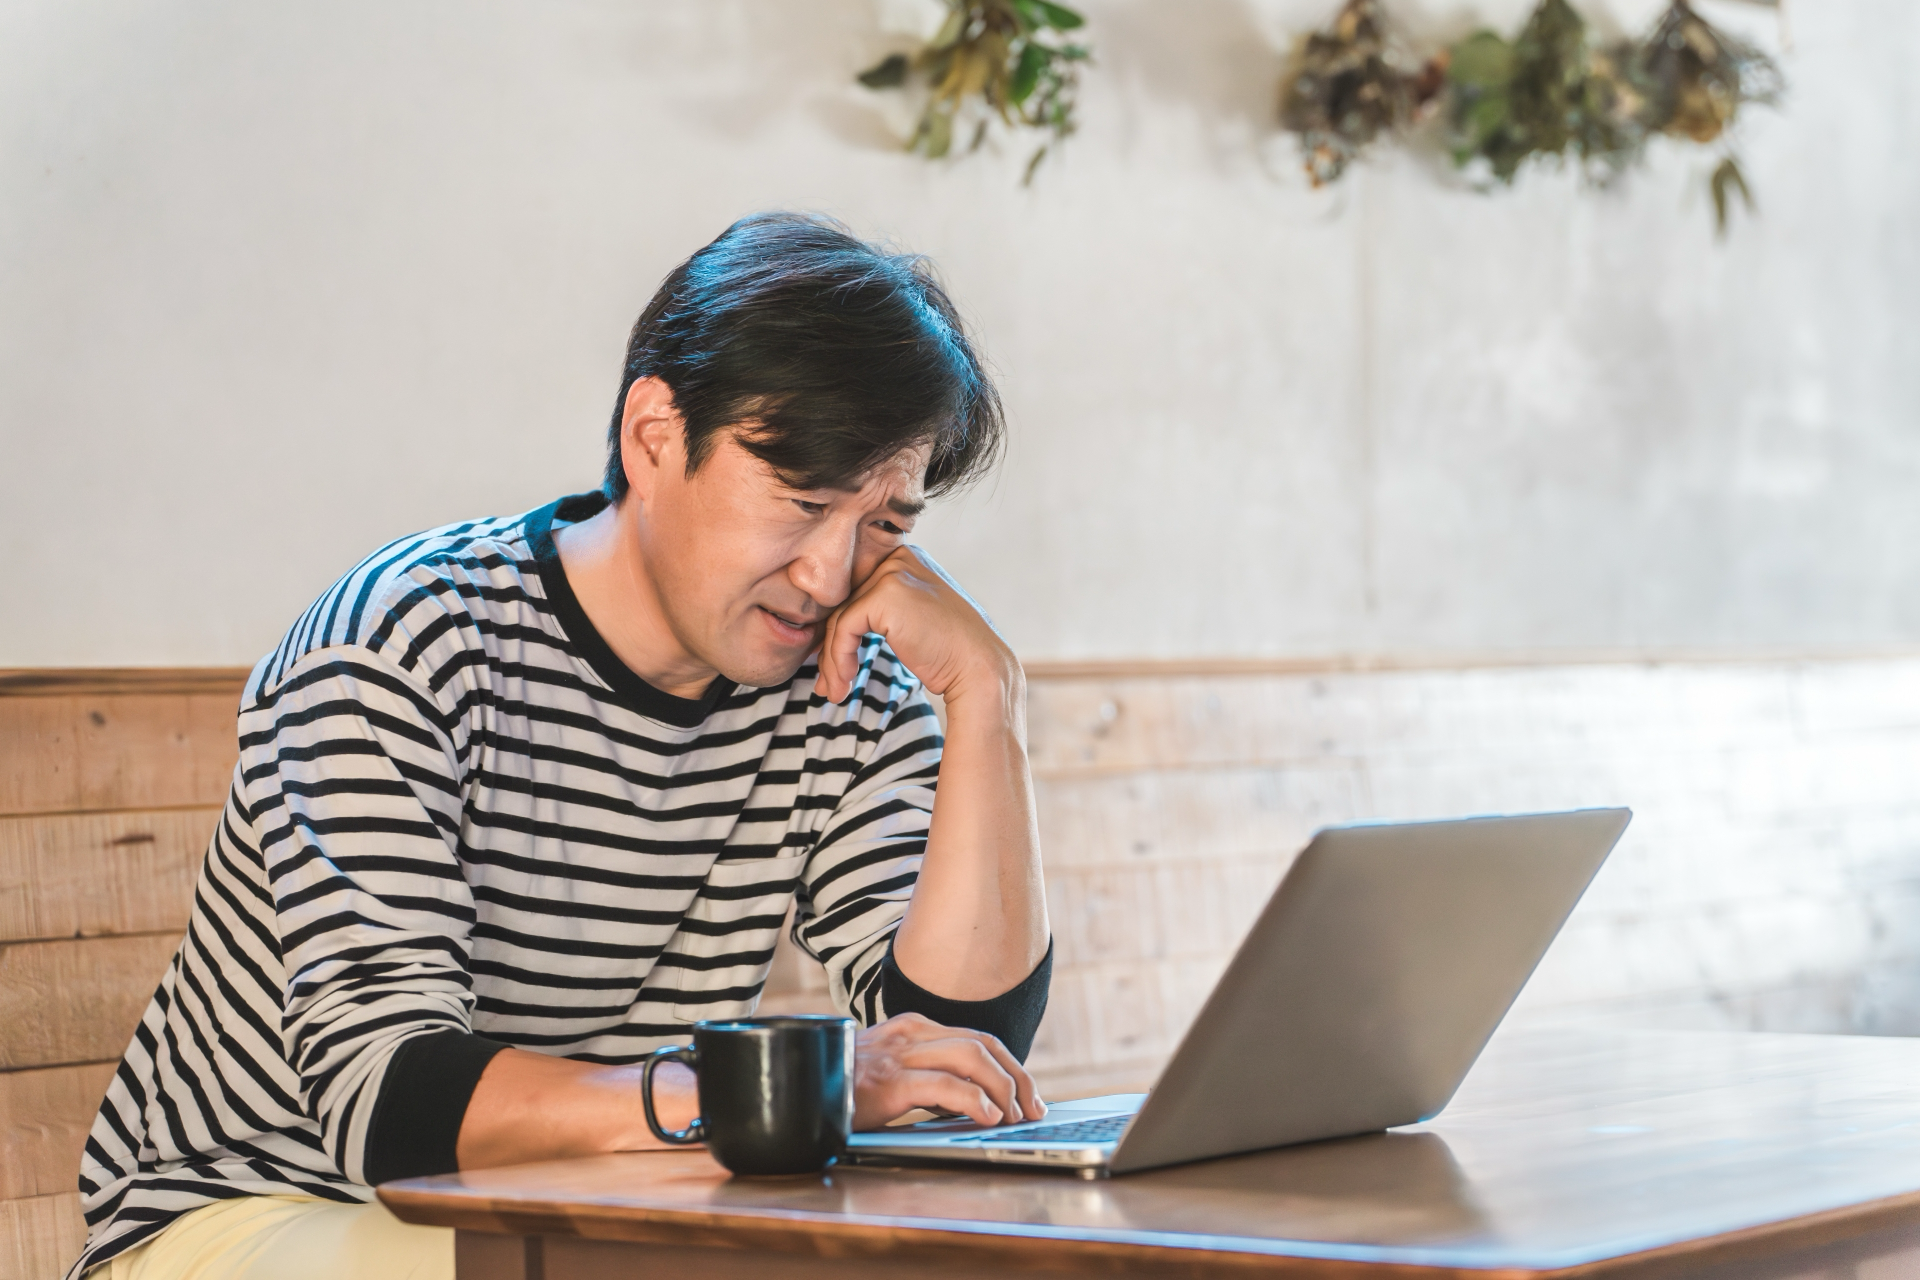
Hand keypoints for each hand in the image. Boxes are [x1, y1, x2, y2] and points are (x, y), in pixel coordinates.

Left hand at [814, 546, 1014, 706]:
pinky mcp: (885, 595)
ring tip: (835, 692)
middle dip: (832, 649)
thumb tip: (837, 633)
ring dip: (833, 661)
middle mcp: (900, 559)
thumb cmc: (949, 654)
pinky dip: (839, 659)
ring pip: (840, 619)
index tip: (835, 665)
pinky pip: (843, 629)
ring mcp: (893, 573)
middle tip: (829, 684)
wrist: (978, 669)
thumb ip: (883, 614)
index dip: (841, 631)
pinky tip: (845, 683)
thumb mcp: (913, 621)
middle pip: (846, 605)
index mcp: (907, 561)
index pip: (858, 594)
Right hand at [853, 1013, 1046, 1129]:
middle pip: (983, 1045)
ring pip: (972, 1058)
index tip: (1027, 1094)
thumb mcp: (886, 1073)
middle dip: (1017, 1077)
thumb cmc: (840, 1090)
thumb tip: (972, 1101)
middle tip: (1032, 1109)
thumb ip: (923, 1076)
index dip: (1010, 1065)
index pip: (976, 1038)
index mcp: (911, 1028)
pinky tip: (988, 1118)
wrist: (793, 1093)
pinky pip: (946, 1086)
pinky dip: (975, 1100)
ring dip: (1003, 1089)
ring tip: (1014, 1117)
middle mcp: (909, 1034)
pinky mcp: (888, 1083)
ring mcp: (898, 1056)